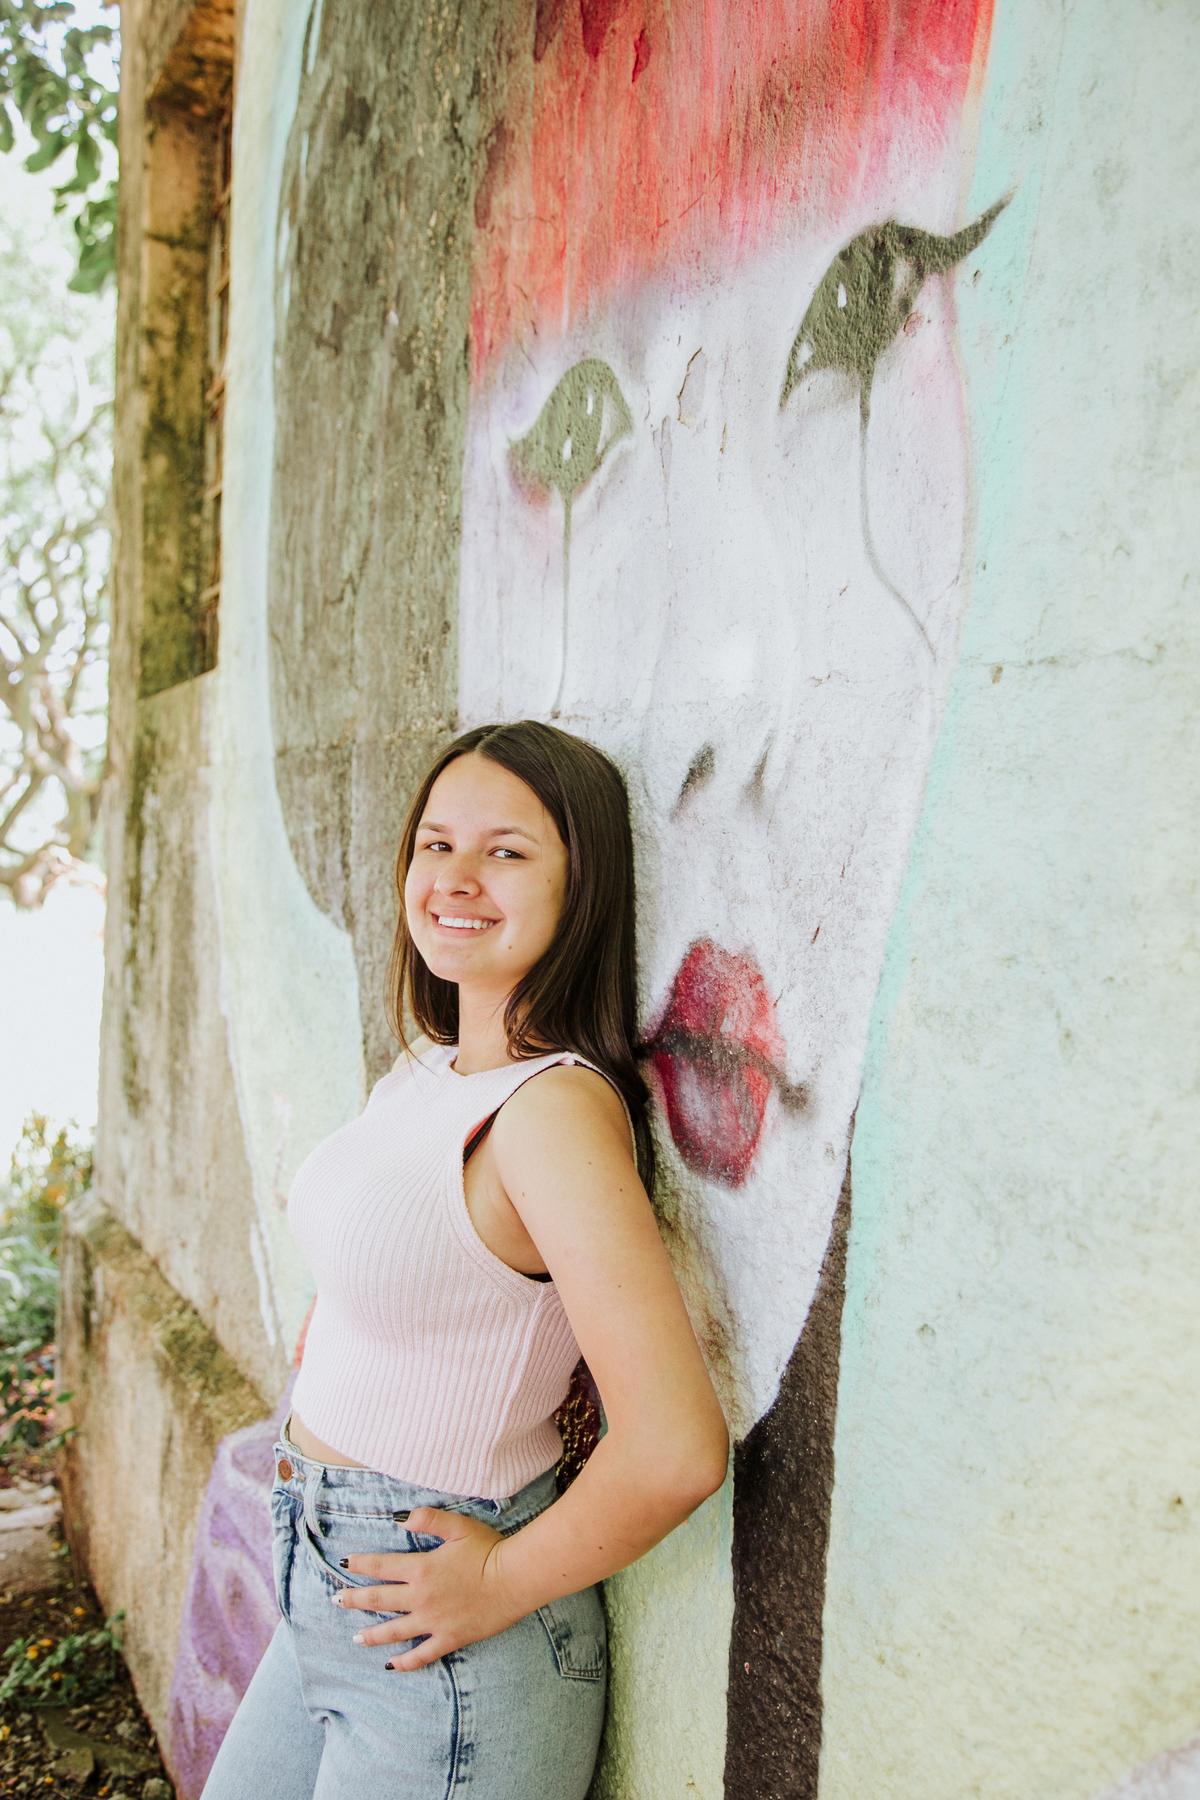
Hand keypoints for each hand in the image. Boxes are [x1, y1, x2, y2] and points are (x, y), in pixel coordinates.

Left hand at [333, 1507, 519, 1670]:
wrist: (514, 1579)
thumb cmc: (489, 1549)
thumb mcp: (458, 1525)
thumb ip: (427, 1519)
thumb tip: (398, 1518)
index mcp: (422, 1568)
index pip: (381, 1566)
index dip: (361, 1564)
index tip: (344, 1563)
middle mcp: (421, 1597)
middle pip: (379, 1600)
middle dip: (355, 1599)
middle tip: (336, 1600)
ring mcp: (433, 1621)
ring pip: (394, 1631)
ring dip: (372, 1634)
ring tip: (356, 1637)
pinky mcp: (448, 1638)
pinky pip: (421, 1655)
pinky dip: (404, 1662)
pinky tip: (391, 1665)